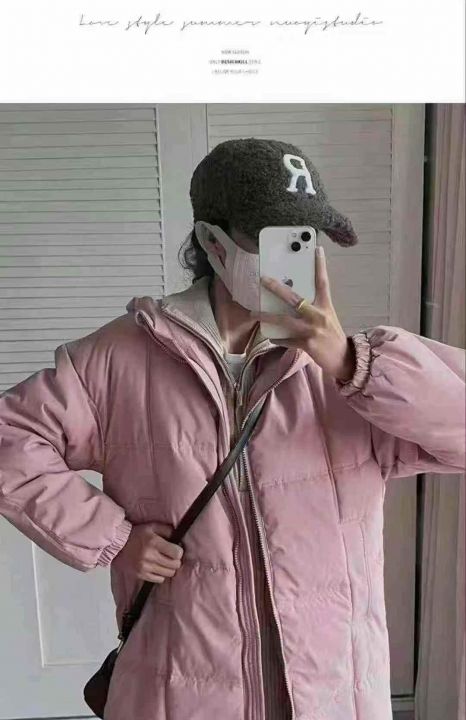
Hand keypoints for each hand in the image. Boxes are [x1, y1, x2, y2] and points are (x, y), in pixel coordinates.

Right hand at [112, 521, 183, 582]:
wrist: (118, 544)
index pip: (177, 553)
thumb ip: (167, 530)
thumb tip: (179, 536)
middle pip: (175, 565)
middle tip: (171, 556)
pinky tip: (157, 567)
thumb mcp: (152, 526)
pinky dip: (161, 574)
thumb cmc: (137, 534)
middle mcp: (150, 556)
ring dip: (169, 568)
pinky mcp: (140, 575)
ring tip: (164, 562)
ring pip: (168, 573)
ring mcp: (144, 567)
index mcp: (154, 542)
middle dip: (176, 560)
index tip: (176, 549)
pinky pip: (159, 579)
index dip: (179, 552)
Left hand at [250, 246, 356, 381]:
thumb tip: (292, 301)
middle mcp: (319, 315)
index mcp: (326, 306)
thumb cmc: (332, 336)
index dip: (320, 265)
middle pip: (295, 298)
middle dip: (277, 288)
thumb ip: (312, 308)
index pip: (323, 281)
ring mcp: (312, 330)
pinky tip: (271, 336)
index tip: (317, 249)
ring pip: (284, 320)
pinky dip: (278, 338)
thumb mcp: (326, 317)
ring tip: (253, 313)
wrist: (343, 359)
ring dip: (267, 317)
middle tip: (263, 279)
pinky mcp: (307, 344)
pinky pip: (286, 340)